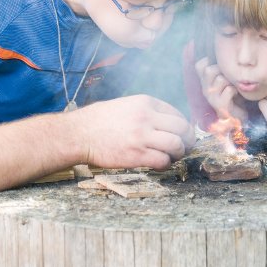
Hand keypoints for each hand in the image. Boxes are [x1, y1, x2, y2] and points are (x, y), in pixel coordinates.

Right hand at [74, 94, 194, 170]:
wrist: (78, 134)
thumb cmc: (99, 121)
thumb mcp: (125, 105)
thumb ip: (146, 111)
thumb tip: (167, 123)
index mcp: (145, 102)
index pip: (176, 113)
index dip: (182, 126)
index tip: (180, 134)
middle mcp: (146, 117)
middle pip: (182, 128)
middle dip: (188, 140)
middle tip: (184, 147)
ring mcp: (142, 136)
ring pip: (177, 145)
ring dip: (179, 153)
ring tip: (172, 156)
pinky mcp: (137, 154)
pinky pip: (163, 160)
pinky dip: (165, 164)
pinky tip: (159, 164)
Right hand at [194, 57, 246, 120]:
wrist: (237, 116)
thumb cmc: (233, 94)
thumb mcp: (225, 79)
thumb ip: (221, 68)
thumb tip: (224, 49)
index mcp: (204, 82)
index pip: (199, 65)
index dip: (209, 61)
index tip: (219, 65)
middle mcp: (205, 89)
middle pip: (209, 70)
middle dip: (222, 70)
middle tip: (229, 76)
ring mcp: (211, 98)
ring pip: (220, 79)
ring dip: (230, 81)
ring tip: (234, 85)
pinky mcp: (220, 106)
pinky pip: (229, 90)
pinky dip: (235, 90)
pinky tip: (236, 94)